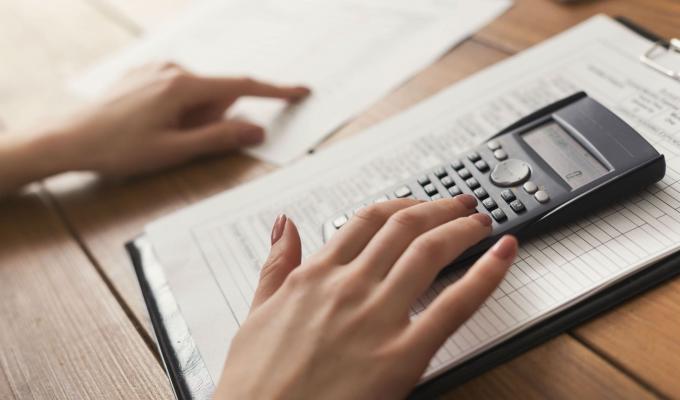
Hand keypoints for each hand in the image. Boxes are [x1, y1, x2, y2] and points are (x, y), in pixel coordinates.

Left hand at [58, 63, 309, 176]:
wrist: (67, 139)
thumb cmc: (118, 149)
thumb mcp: (174, 151)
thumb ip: (220, 138)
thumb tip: (257, 130)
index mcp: (183, 85)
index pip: (242, 86)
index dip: (275, 91)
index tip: (300, 91)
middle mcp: (172, 69)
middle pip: (217, 95)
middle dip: (212, 119)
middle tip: (181, 143)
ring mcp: (156, 69)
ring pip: (197, 95)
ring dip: (192, 117)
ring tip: (159, 136)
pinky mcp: (144, 74)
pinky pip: (178, 90)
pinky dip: (177, 109)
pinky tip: (149, 125)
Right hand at [215, 195, 517, 398]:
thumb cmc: (255, 383)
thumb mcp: (256, 313)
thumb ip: (276, 265)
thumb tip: (284, 225)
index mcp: (315, 276)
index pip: (366, 221)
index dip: (400, 206)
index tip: (418, 205)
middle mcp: (348, 287)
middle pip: (404, 228)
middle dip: (438, 208)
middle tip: (460, 204)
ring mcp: (377, 317)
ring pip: (429, 251)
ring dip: (461, 229)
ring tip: (479, 222)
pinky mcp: (403, 355)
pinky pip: (454, 305)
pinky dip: (485, 274)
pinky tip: (503, 255)